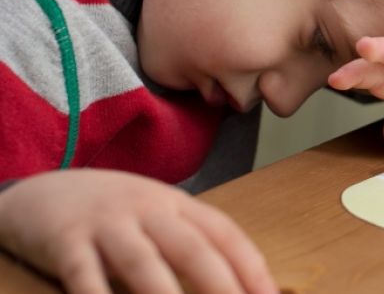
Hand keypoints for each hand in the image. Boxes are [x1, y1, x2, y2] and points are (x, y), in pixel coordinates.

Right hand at [0, 169, 274, 293]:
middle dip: (220, 284)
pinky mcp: (65, 239)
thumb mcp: (157, 218)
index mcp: (177, 204)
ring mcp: (107, 223)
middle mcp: (148, 209)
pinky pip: (83, 273)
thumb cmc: (113, 215)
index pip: (225, 234)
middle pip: (192, 248)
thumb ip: (191, 245)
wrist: (43, 189)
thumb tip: (238, 285)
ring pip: (143, 261)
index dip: (251, 267)